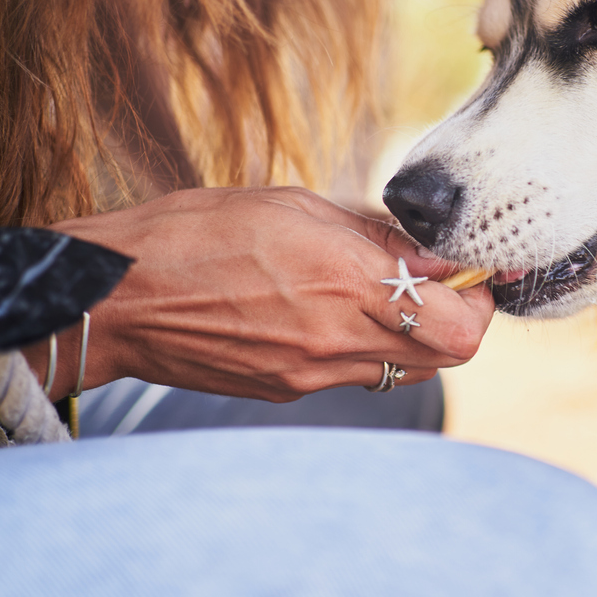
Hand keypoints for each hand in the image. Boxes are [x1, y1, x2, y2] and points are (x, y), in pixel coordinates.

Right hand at [46, 187, 493, 401]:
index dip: (479, 298)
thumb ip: (374, 235)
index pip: (461, 322)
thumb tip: (432, 252)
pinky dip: (364, 347)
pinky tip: (328, 311)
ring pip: (405, 369)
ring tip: (379, 295)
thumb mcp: (294, 206)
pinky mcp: (287, 390)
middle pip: (448, 356)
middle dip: (458, 320)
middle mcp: (338, 339)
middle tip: (436, 285)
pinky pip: (353, 376)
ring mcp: (313, 374)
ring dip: (413, 336)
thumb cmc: (198, 232)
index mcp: (346, 281)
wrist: (116, 298)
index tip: (467, 270)